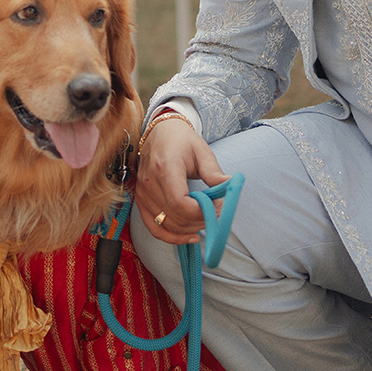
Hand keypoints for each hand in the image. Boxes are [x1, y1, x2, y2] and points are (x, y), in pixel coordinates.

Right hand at [135, 114, 229, 244]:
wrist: (160, 133)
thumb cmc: (181, 140)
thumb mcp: (202, 151)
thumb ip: (214, 172)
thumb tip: (229, 187)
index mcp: (165, 168)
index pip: (179, 202)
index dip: (200, 212)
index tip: (217, 208)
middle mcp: (150, 183)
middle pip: (175, 217)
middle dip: (200, 220)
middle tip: (216, 213)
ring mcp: (143, 194)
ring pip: (167, 225)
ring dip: (190, 228)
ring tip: (206, 219)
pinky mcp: (141, 201)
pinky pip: (154, 227)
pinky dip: (171, 237)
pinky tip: (189, 236)